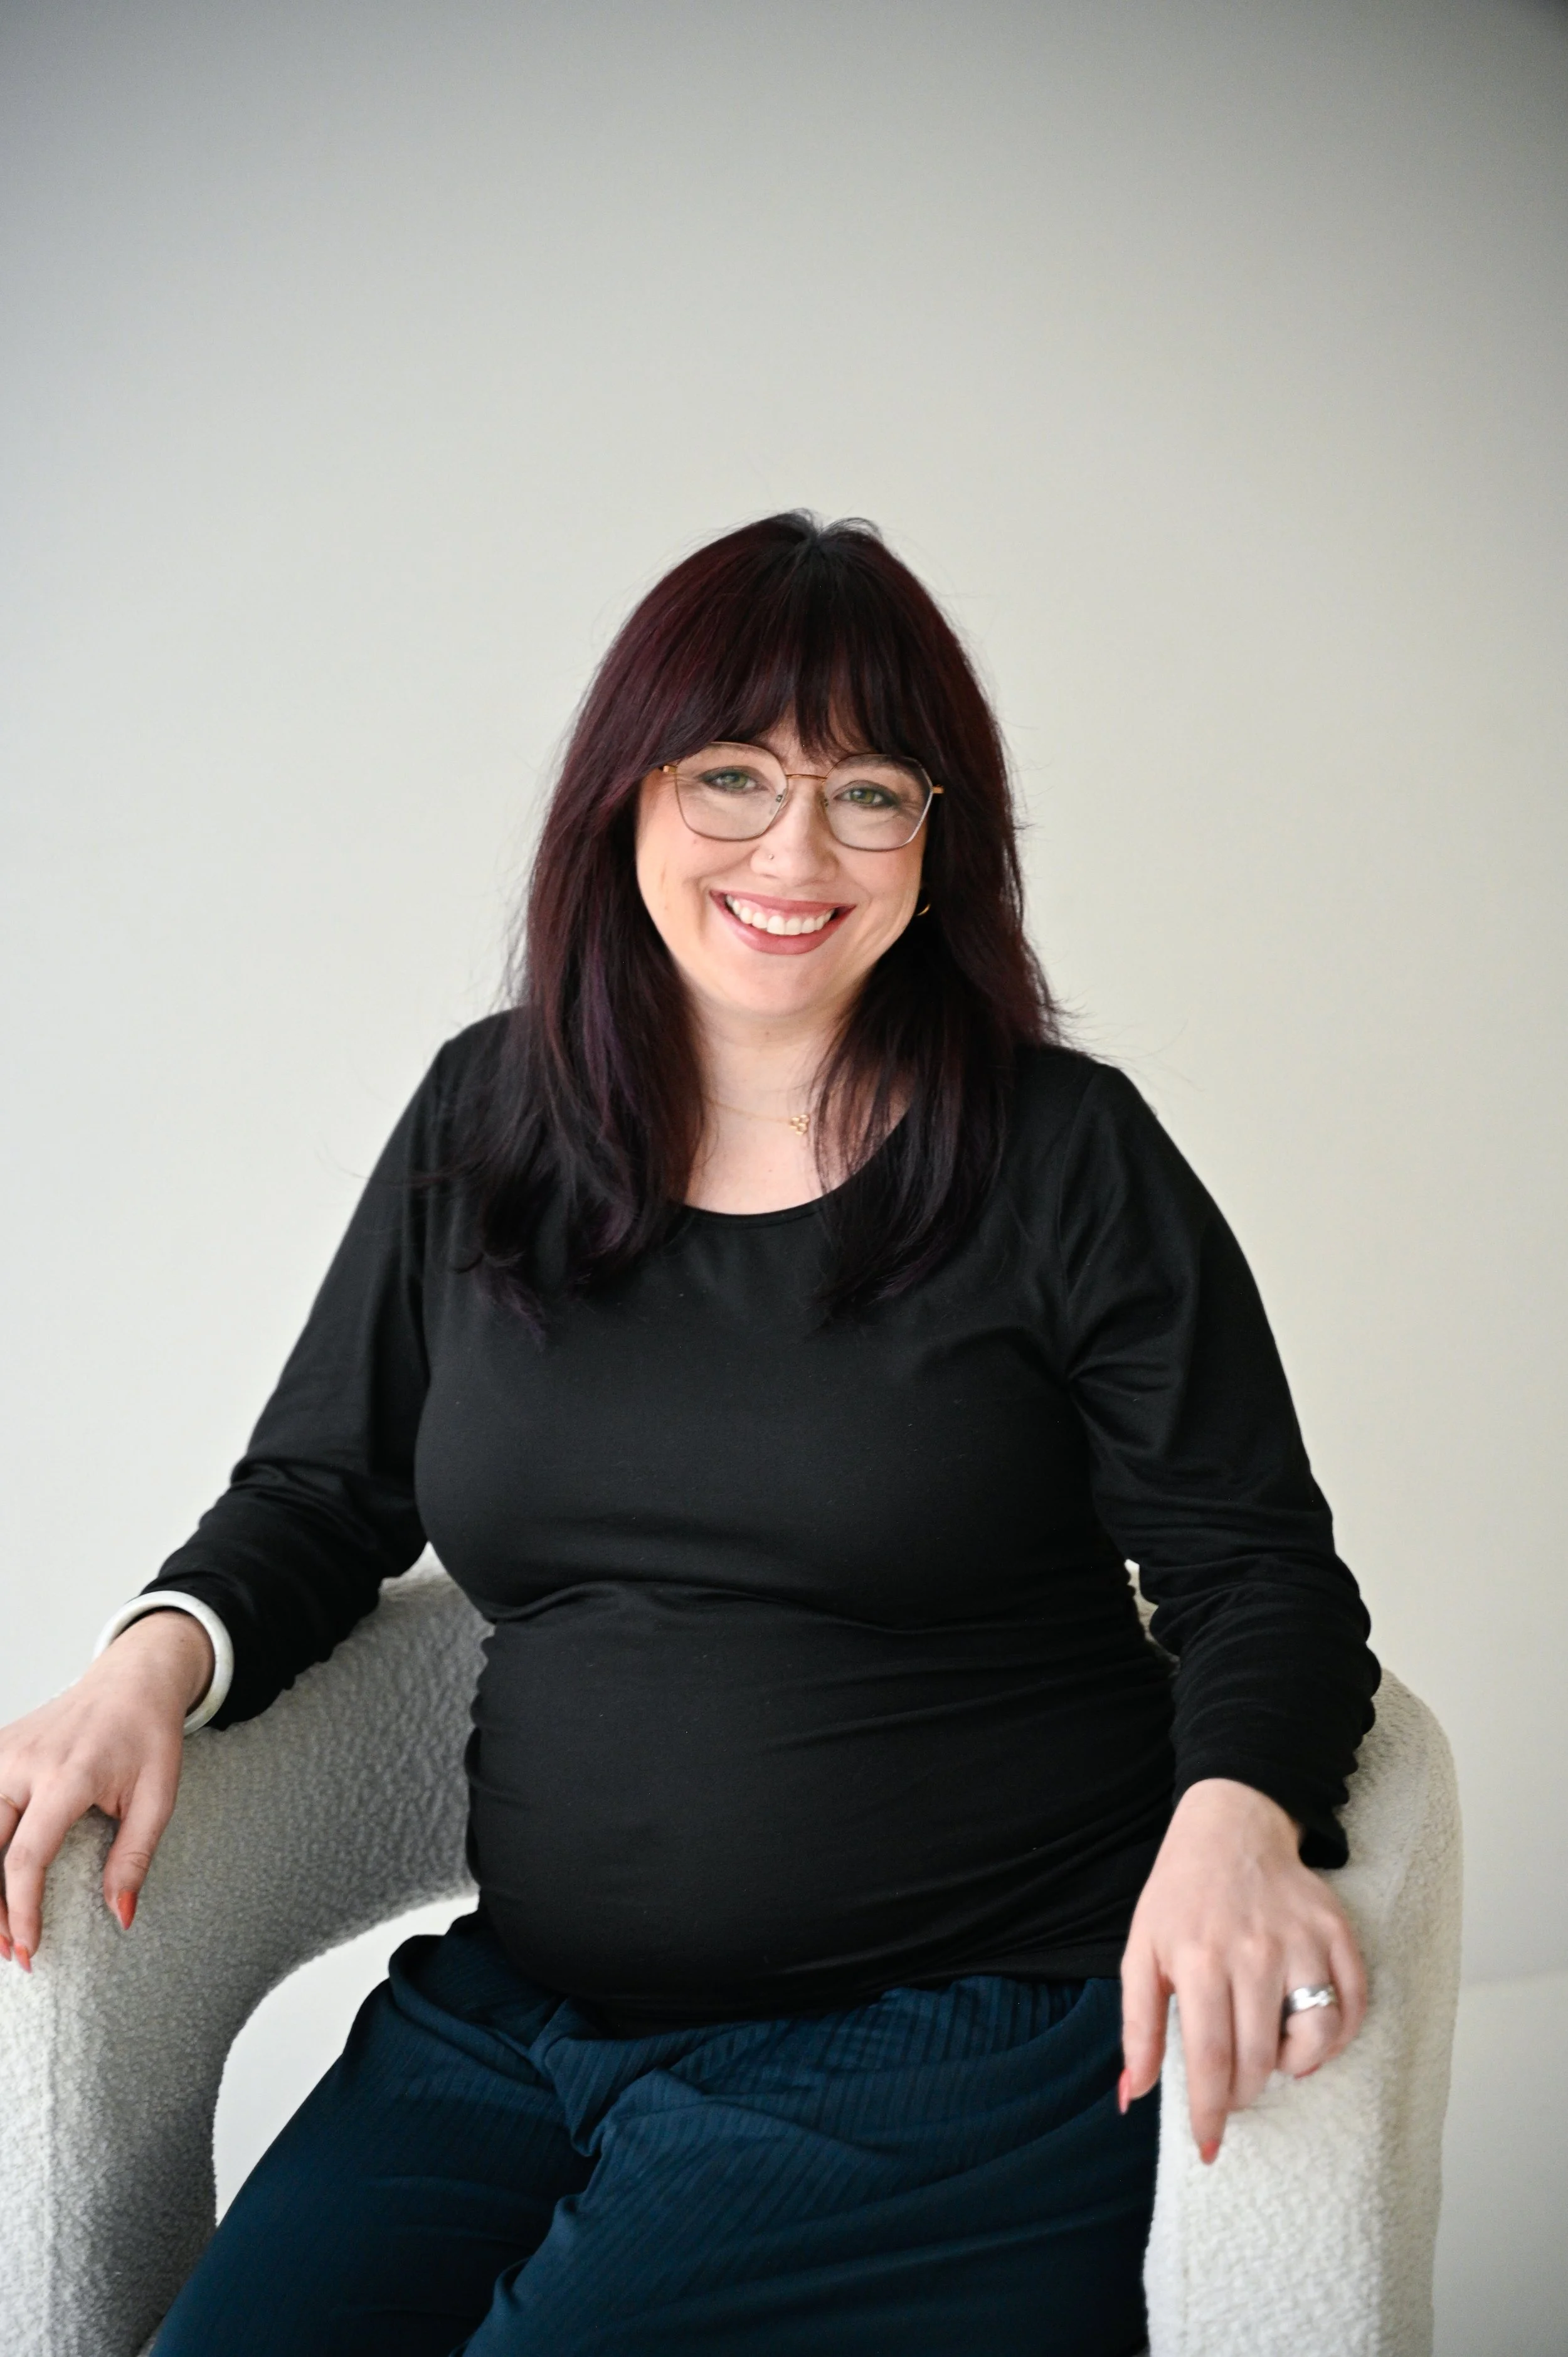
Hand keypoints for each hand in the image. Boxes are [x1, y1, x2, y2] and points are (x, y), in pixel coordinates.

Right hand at [0, 1610, 212, 1968]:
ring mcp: (3, 1753)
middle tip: (11, 1952)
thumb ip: (135, 1857)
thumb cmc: (148, 1738)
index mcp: (68, 1774)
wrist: (132, 1680)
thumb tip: (121, 1916)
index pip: (28, 1856)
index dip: (22, 1910)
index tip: (30, 1948)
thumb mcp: (158, 1796)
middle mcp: (25, 1763)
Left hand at [1120, 1776, 1366, 2160]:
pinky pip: (1353, 2006)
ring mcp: (1302, 1942)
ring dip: (1293, 2066)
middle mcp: (1254, 1953)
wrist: (1230, 1825)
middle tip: (1234, 2090)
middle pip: (1260, 2060)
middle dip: (1245, 2093)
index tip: (1209, 2147)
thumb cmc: (1179, 1894)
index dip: (1210, 2114)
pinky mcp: (1337, 1932)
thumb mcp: (1140, 1951)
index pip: (1210, 2061)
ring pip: (1314, 2040)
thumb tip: (1130, 2095)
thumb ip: (1136, 2025)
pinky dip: (1337, 2037)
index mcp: (1199, 1960)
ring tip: (1271, 2055)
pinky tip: (1310, 2035)